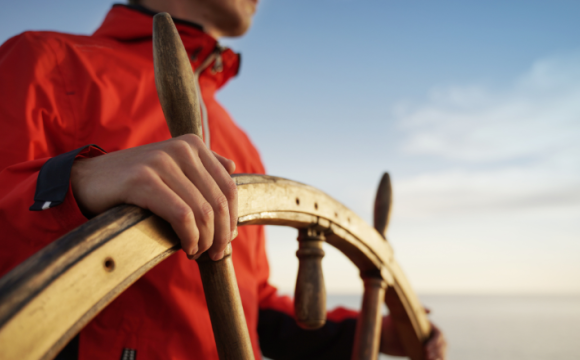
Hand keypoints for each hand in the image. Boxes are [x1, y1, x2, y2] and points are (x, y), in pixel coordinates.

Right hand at [70, 134, 237, 260]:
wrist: (85, 180)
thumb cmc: (133, 181)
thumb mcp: (170, 167)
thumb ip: (201, 166)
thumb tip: (233, 167)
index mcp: (192, 144)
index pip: (229, 187)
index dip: (232, 218)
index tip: (226, 240)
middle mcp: (181, 149)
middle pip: (219, 201)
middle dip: (222, 234)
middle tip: (216, 254)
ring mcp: (161, 162)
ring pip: (203, 211)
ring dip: (205, 240)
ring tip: (197, 253)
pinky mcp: (143, 180)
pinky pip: (182, 216)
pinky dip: (190, 237)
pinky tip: (186, 248)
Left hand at [380, 313, 446, 359]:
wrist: (381, 336)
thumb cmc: (390, 323)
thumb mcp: (401, 315)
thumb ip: (415, 311)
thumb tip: (431, 310)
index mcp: (427, 326)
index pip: (439, 335)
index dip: (435, 342)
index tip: (425, 348)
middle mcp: (428, 336)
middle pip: (441, 345)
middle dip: (437, 352)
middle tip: (428, 357)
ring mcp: (425, 346)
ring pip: (439, 353)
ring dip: (437, 357)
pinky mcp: (420, 354)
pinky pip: (431, 358)